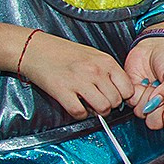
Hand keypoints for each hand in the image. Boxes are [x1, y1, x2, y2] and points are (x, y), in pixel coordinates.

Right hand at [20, 33, 134, 120]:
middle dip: (109, 105)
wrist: (35, 49)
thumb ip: (108, 71)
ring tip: (88, 105)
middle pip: (116, 101)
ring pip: (102, 108)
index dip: (122, 97)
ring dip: (96, 111)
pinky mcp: (62, 91)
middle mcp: (95, 71)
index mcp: (105, 61)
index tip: (115, 97)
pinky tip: (76, 106)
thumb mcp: (94, 55)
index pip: (128, 88)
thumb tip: (120, 91)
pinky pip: (80, 112)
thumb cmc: (64, 52)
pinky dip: (80, 114)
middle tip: (99, 101)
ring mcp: (79, 81)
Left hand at [123, 33, 163, 133]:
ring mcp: (147, 102)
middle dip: (155, 109)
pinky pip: (131, 103)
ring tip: (152, 83)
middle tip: (159, 93)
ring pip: (142, 114)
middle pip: (156, 123)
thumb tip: (156, 104)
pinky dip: (135, 92)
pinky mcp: (134, 96)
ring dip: (145, 98)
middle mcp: (162, 107)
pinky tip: (142, 82)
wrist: (154, 45)